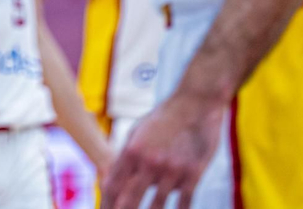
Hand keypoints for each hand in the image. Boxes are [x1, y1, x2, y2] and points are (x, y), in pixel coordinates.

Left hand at [99, 93, 222, 208]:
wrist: (196, 103)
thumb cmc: (164, 117)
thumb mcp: (139, 130)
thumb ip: (127, 154)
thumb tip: (114, 175)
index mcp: (132, 150)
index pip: (113, 184)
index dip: (106, 203)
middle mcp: (149, 162)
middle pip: (129, 199)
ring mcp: (171, 169)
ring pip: (156, 205)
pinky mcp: (193, 173)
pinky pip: (183, 202)